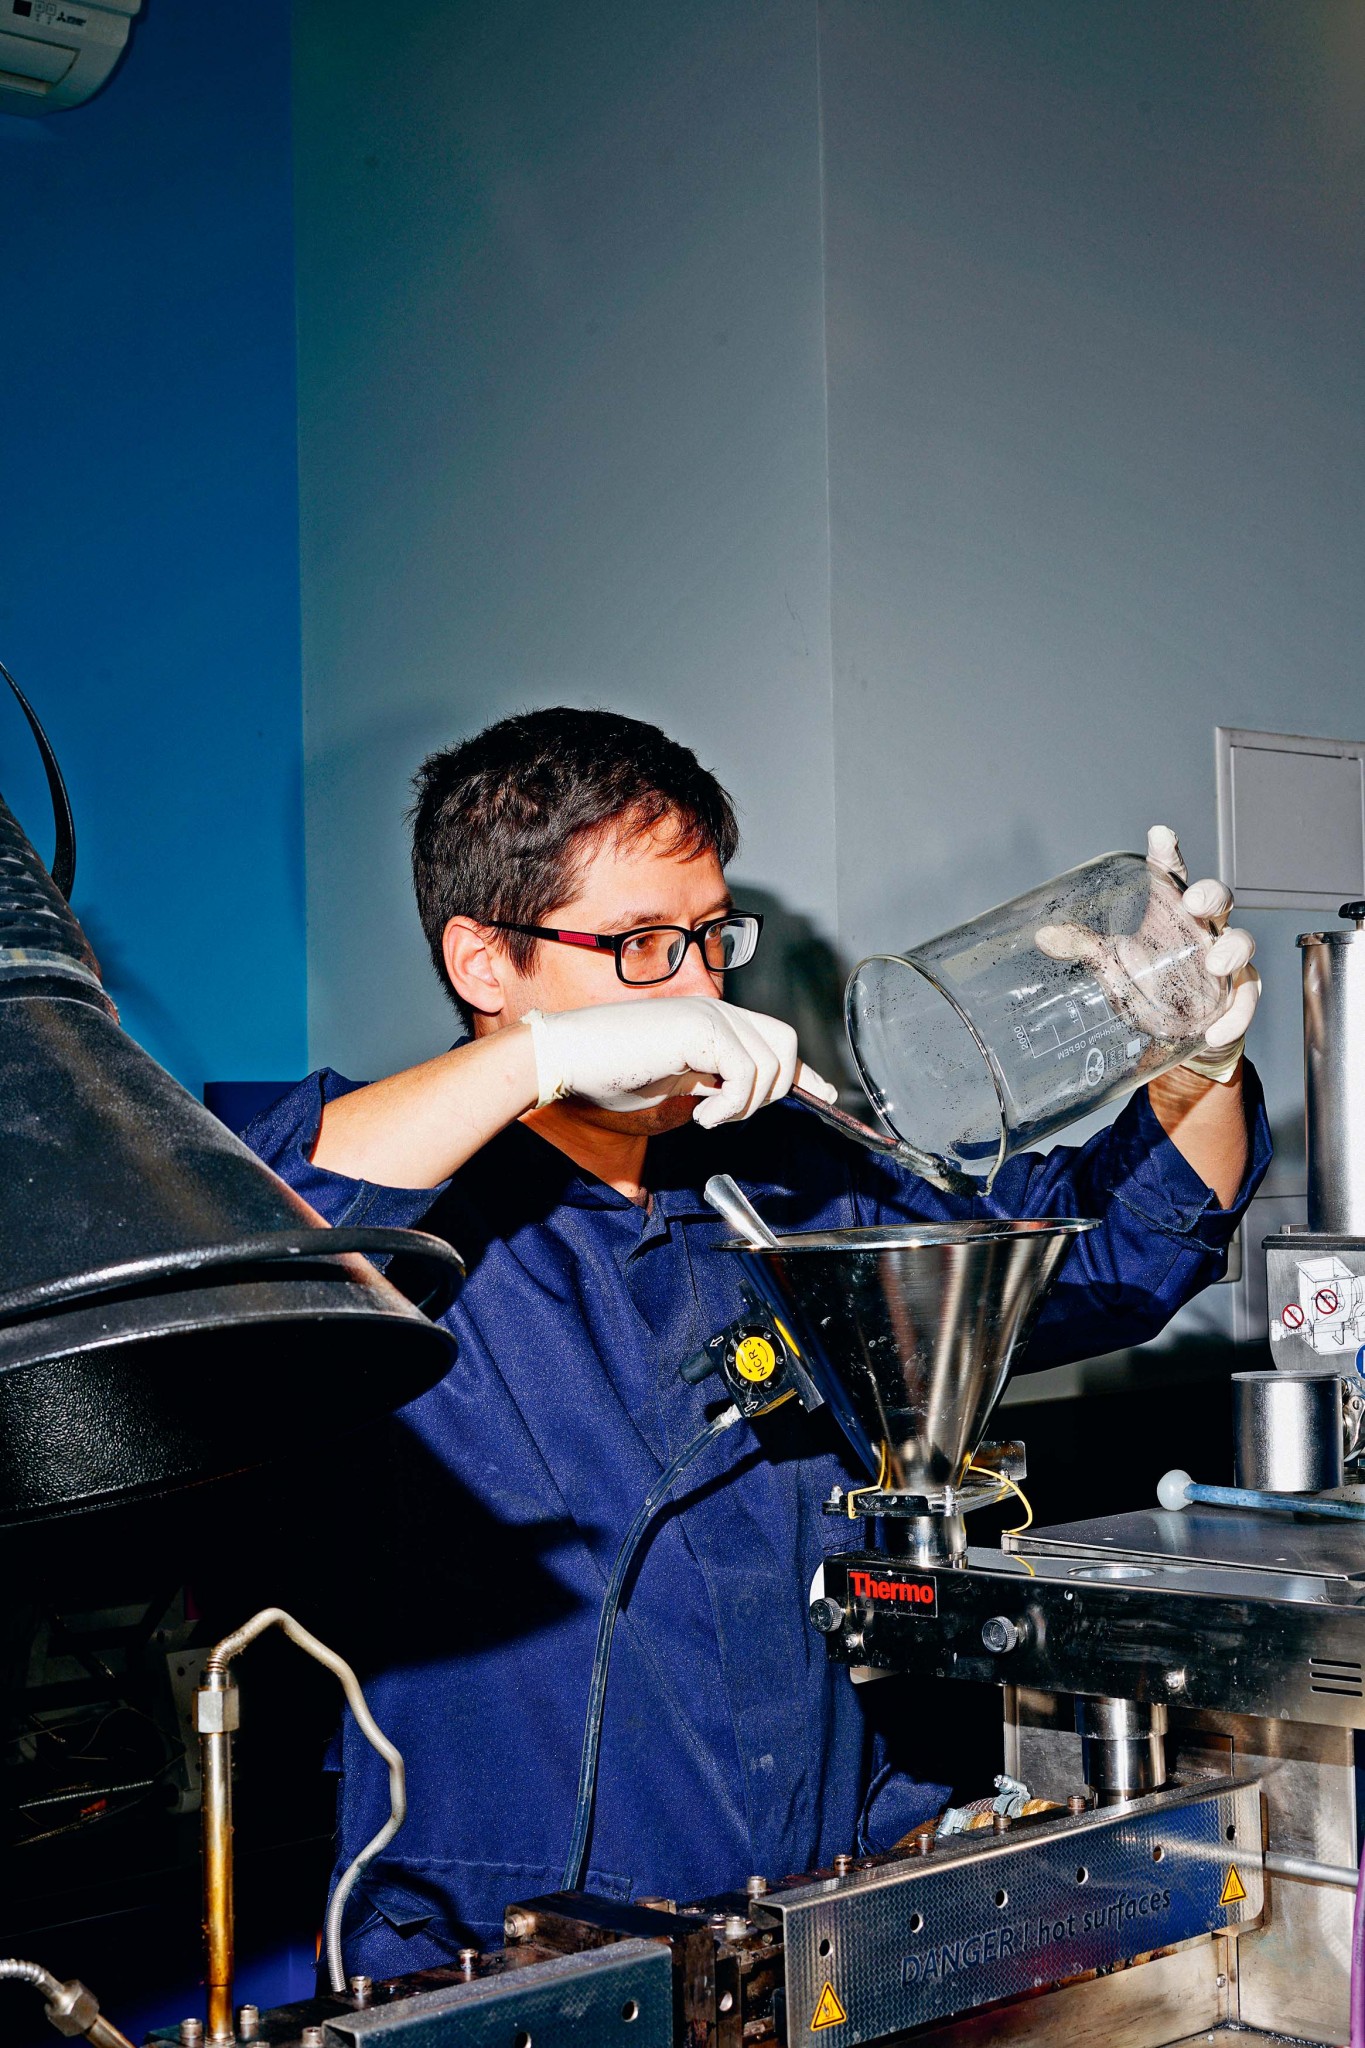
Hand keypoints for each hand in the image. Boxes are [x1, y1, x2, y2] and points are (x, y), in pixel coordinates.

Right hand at [525, 997, 839, 1127]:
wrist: (567, 1056)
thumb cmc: (607, 1074)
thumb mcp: (672, 1087)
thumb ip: (710, 1088)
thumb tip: (735, 1106)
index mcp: (710, 1021)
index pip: (773, 1040)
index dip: (803, 1071)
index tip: (827, 1096)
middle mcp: (716, 1010)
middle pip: (785, 1045)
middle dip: (773, 1089)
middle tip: (727, 1113)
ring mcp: (709, 1015)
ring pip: (772, 1063)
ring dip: (747, 1103)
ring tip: (708, 1114)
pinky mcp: (700, 1028)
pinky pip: (748, 1073)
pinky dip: (732, 1104)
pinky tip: (702, 1114)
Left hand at [1035, 827, 1258, 1080]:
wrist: (1176, 1031)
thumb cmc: (1146, 982)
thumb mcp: (1113, 963)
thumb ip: (1084, 946)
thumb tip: (1043, 936)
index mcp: (1171, 912)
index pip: (1171, 876)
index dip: (1168, 854)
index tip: (1159, 835)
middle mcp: (1202, 929)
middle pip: (1217, 899)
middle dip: (1210, 896)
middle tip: (1193, 904)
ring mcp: (1224, 961)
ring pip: (1241, 942)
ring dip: (1233, 950)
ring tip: (1215, 966)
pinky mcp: (1237, 994)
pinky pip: (1246, 999)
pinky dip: (1236, 1015)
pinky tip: (1215, 1031)